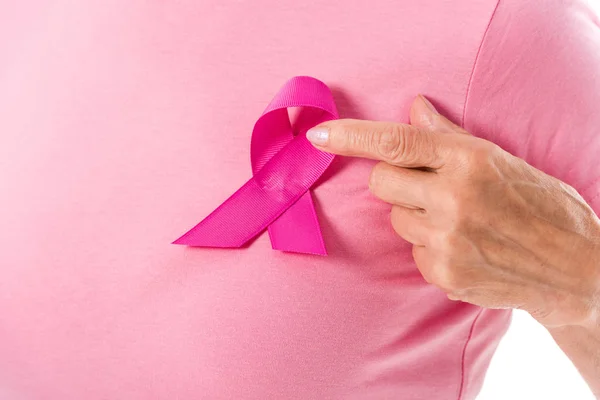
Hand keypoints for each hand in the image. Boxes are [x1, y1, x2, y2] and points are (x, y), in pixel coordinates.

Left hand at [306, 95, 599, 328]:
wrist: (576, 268)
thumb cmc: (542, 206)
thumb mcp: (502, 159)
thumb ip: (449, 136)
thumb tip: (414, 108)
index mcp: (470, 160)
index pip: (396, 142)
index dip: (351, 137)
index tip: (319, 135)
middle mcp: (454, 198)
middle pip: (382, 182)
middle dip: (396, 182)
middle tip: (429, 187)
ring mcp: (447, 239)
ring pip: (395, 219)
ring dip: (415, 216)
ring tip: (457, 221)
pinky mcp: (444, 274)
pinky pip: (412, 252)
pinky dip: (429, 248)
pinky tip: (462, 247)